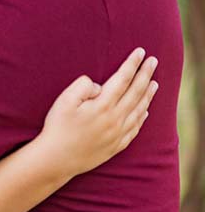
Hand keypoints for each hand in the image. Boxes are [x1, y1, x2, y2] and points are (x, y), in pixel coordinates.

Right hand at [37, 47, 157, 178]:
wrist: (58, 158)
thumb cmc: (58, 127)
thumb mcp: (64, 101)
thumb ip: (83, 86)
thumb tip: (100, 86)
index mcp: (103, 106)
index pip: (123, 79)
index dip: (132, 64)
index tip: (141, 52)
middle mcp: (115, 119)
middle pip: (136, 92)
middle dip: (145, 74)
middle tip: (154, 61)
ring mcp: (118, 133)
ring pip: (139, 110)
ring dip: (148, 94)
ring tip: (154, 82)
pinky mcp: (116, 145)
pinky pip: (135, 128)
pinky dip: (143, 116)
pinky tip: (145, 111)